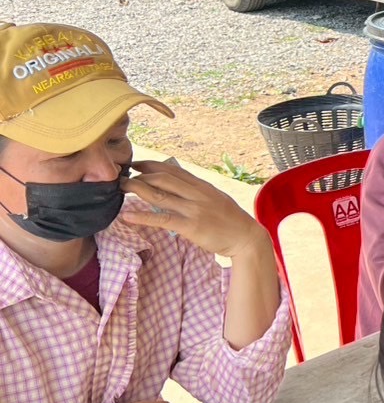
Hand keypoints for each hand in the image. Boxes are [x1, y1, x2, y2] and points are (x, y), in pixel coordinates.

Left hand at [120, 160, 269, 260]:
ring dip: (137, 189)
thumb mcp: (215, 198)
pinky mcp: (190, 226)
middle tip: (121, 175)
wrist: (245, 237)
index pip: (173, 170)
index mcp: (202, 185)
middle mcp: (197, 194)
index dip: (151, 165)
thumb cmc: (230, 220)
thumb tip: (178, 187)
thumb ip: (197, 191)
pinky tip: (127, 216)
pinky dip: (142, 217)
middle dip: (139, 175)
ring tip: (119, 188)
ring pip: (159, 195)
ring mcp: (193, 209)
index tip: (135, 164)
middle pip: (163, 179)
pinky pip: (162, 219)